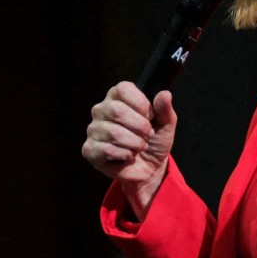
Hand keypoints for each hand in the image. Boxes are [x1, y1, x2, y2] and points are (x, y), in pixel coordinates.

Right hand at [82, 81, 176, 217]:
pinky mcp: (90, 149)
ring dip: (134, 143)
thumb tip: (165, 94)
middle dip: (140, 126)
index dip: (141, 104)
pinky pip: (107, 149)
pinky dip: (125, 155)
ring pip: (113, 132)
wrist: (150, 168)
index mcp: (118, 97)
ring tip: (139, 147)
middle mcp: (102, 110)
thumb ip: (165, 109)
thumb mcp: (166, 124)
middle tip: (148, 135)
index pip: (123, 89)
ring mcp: (93, 130)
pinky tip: (128, 156)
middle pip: (117, 110)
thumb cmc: (155, 141)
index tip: (150, 116)